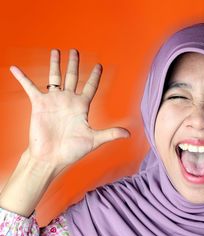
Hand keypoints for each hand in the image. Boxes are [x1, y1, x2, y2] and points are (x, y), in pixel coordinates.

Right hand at [10, 49, 129, 172]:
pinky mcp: (39, 104)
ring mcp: (54, 101)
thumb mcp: (94, 140)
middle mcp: (68, 101)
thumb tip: (128, 134)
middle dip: (74, 64)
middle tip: (75, 51)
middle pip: (72, 77)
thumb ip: (110, 133)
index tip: (99, 65)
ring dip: (55, 64)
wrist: (52, 158)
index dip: (95, 76)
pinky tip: (15, 68)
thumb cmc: (72, 151)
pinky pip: (30, 87)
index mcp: (82, 107)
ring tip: (56, 51)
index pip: (90, 87)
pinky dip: (23, 78)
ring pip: (54, 77)